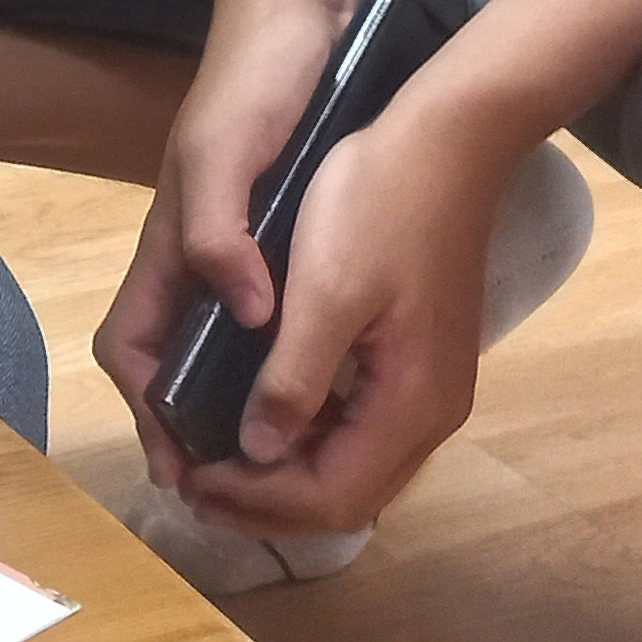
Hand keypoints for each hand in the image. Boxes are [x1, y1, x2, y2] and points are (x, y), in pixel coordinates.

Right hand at [92, 0, 351, 490]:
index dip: (149, 412)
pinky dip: (282, 364)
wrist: (302, 17)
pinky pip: (269, 321)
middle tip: (241, 488)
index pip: (134, 349)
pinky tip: (324, 381)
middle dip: (192, 428)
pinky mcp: (282, 237)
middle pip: (174, 361)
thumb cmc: (254, 84)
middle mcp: (197, 257)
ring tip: (284, 456)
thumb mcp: (224, 154)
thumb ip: (219, 234)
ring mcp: (239, 248)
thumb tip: (242, 317)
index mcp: (170, 246)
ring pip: (221, 346)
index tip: (185, 469)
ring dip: (238, 403)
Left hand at [165, 100, 513, 542]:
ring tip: (219, 461)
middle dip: (267, 503)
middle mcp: (431, 415)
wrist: (451, 138)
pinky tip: (266, 419)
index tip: (191, 481)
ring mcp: (433, 390)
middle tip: (195, 484)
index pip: (329, 498)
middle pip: (345, 498)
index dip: (256, 502)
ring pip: (356, 471)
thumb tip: (255, 454)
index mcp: (410, 405)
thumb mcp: (325, 290)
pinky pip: (364, 434)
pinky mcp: (424, 363)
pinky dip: (313, 444)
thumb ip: (292, 380)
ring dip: (287, 479)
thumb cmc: (379, 205)